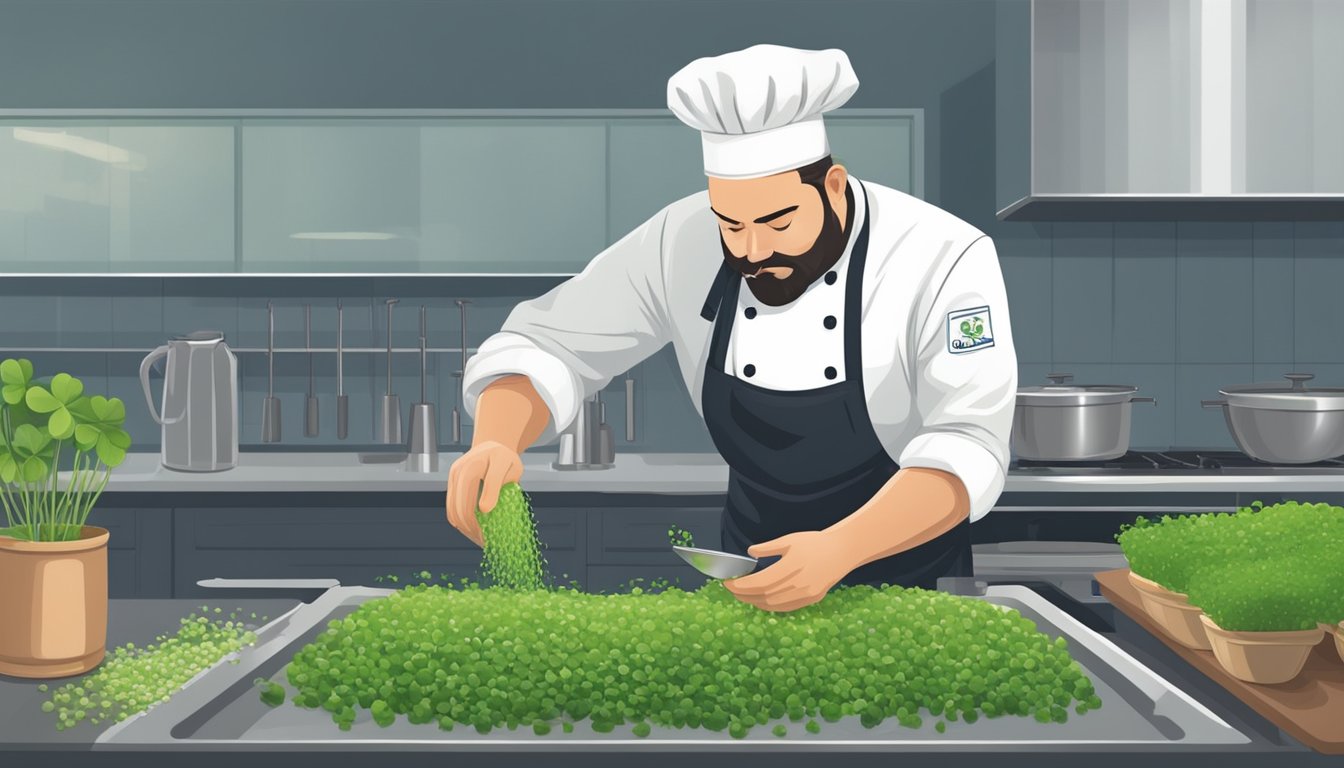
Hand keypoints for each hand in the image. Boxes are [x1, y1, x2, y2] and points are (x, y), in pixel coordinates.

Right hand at [445, 440, 522, 546]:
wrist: (495, 444)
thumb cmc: (505, 458)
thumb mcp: (507, 468)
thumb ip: (495, 487)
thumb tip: (484, 510)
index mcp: (470, 469)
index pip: (467, 506)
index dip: (476, 527)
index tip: (488, 539)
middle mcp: (457, 473)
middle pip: (457, 511)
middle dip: (469, 530)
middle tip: (484, 543)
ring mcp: (453, 478)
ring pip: (451, 511)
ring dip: (464, 528)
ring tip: (479, 538)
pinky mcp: (452, 482)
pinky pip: (452, 506)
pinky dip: (460, 519)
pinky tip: (473, 528)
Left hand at [723, 531, 851, 611]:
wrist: (842, 551)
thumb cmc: (816, 542)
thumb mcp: (790, 540)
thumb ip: (768, 547)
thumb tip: (750, 552)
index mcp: (791, 567)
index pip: (759, 583)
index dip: (741, 586)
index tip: (728, 583)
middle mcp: (798, 584)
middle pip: (764, 596)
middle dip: (744, 595)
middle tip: (732, 590)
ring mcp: (806, 594)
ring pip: (774, 605)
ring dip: (755, 602)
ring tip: (744, 596)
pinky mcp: (812, 599)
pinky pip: (786, 608)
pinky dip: (771, 607)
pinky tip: (762, 601)